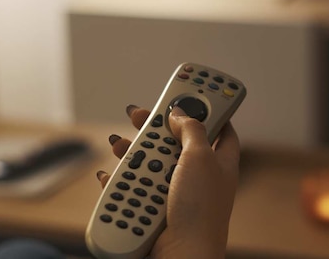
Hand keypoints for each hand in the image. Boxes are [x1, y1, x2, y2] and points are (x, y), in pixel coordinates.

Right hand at [96, 105, 239, 258]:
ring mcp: (176, 195)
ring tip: (118, 145)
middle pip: (176, 141)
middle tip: (139, 112)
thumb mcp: (201, 157)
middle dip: (156, 127)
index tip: (193, 87)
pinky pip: (132, 190)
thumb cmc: (199, 210)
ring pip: (150, 165)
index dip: (207, 106)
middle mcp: (199, 176)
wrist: (181, 257)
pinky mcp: (154, 212)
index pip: (220, 126)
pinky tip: (109, 175)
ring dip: (131, 153)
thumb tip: (181, 112)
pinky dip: (119, 182)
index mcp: (219, 161)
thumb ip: (192, 129)